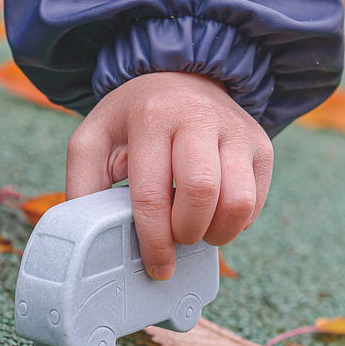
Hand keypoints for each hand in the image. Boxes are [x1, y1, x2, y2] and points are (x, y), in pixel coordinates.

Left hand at [65, 72, 273, 279]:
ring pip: (238, 201)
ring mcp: (235, 129)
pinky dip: (236, 222)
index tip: (156, 265)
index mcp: (150, 117)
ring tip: (197, 231)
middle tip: (175, 239)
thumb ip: (83, 186)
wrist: (178, 79)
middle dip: (187, 233)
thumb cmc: (131, 122)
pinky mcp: (261, 143)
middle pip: (202, 194)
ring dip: (217, 232)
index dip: (154, 240)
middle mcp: (198, 116)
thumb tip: (90, 240)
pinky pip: (256, 201)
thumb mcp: (93, 141)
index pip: (152, 193)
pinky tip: (213, 213)